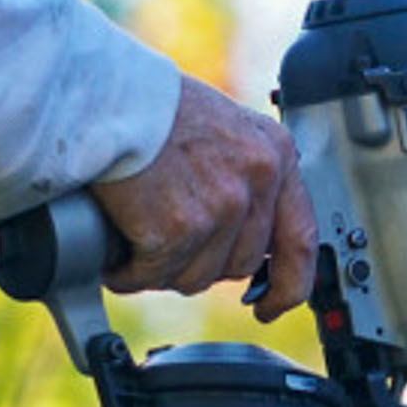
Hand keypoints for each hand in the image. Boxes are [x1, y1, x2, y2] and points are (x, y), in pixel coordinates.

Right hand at [93, 75, 317, 322]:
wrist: (106, 100)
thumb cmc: (149, 109)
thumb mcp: (220, 131)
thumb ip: (238, 177)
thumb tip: (232, 238)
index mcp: (273, 154)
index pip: (299, 238)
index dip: (288, 284)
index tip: (270, 306)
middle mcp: (256, 180)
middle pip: (237, 266)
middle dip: (198, 266)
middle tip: (163, 249)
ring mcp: (219, 207)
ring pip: (194, 277)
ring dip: (159, 270)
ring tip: (132, 242)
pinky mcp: (177, 229)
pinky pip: (151, 276)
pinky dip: (126, 272)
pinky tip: (114, 253)